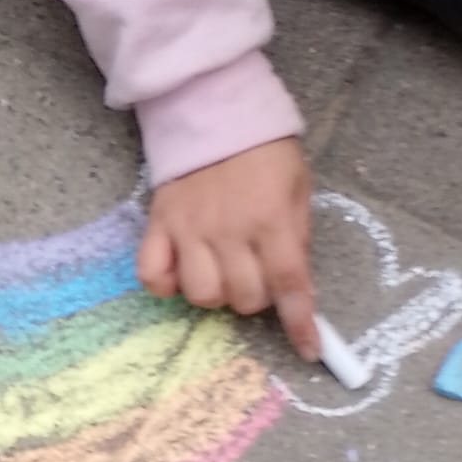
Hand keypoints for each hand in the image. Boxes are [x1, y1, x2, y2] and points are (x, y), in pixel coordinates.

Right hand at [138, 137, 318, 361]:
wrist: (212, 112)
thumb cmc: (264, 153)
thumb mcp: (298, 189)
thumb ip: (297, 237)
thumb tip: (298, 287)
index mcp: (270, 220)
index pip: (289, 284)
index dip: (299, 323)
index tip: (308, 349)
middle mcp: (229, 231)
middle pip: (243, 297)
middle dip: (257, 297)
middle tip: (258, 275)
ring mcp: (189, 230)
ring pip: (201, 295)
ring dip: (217, 293)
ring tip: (222, 273)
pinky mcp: (159, 225)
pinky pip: (153, 275)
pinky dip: (167, 285)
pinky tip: (181, 274)